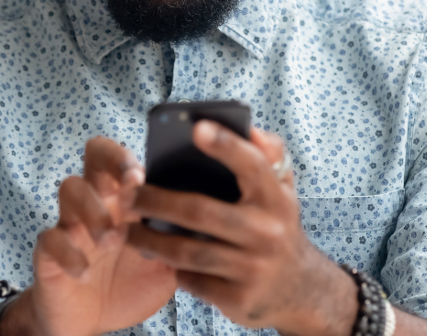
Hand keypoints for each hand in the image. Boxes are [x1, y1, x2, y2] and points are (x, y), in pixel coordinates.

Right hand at [8, 137, 176, 335]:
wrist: (93, 322)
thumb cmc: (131, 282)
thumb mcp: (166, 262)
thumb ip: (182, 240)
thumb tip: (214, 221)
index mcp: (125, 198)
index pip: (122, 156)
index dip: (128, 157)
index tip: (142, 175)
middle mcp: (97, 201)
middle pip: (93, 155)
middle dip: (110, 161)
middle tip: (128, 185)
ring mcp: (70, 223)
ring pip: (70, 188)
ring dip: (92, 210)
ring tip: (110, 240)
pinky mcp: (49, 252)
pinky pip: (50, 239)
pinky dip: (68, 254)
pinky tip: (85, 273)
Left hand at [126, 123, 354, 335]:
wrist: (300, 290)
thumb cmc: (277, 225)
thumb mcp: (283, 189)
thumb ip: (269, 155)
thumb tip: (250, 130)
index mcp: (276, 199)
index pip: (253, 165)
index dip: (226, 145)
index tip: (196, 127)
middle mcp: (267, 232)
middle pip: (200, 212)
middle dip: (156, 201)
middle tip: (127, 195)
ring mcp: (253, 268)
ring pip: (188, 251)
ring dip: (149, 240)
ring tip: (126, 229)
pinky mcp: (237, 298)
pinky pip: (191, 280)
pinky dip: (171, 268)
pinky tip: (158, 257)